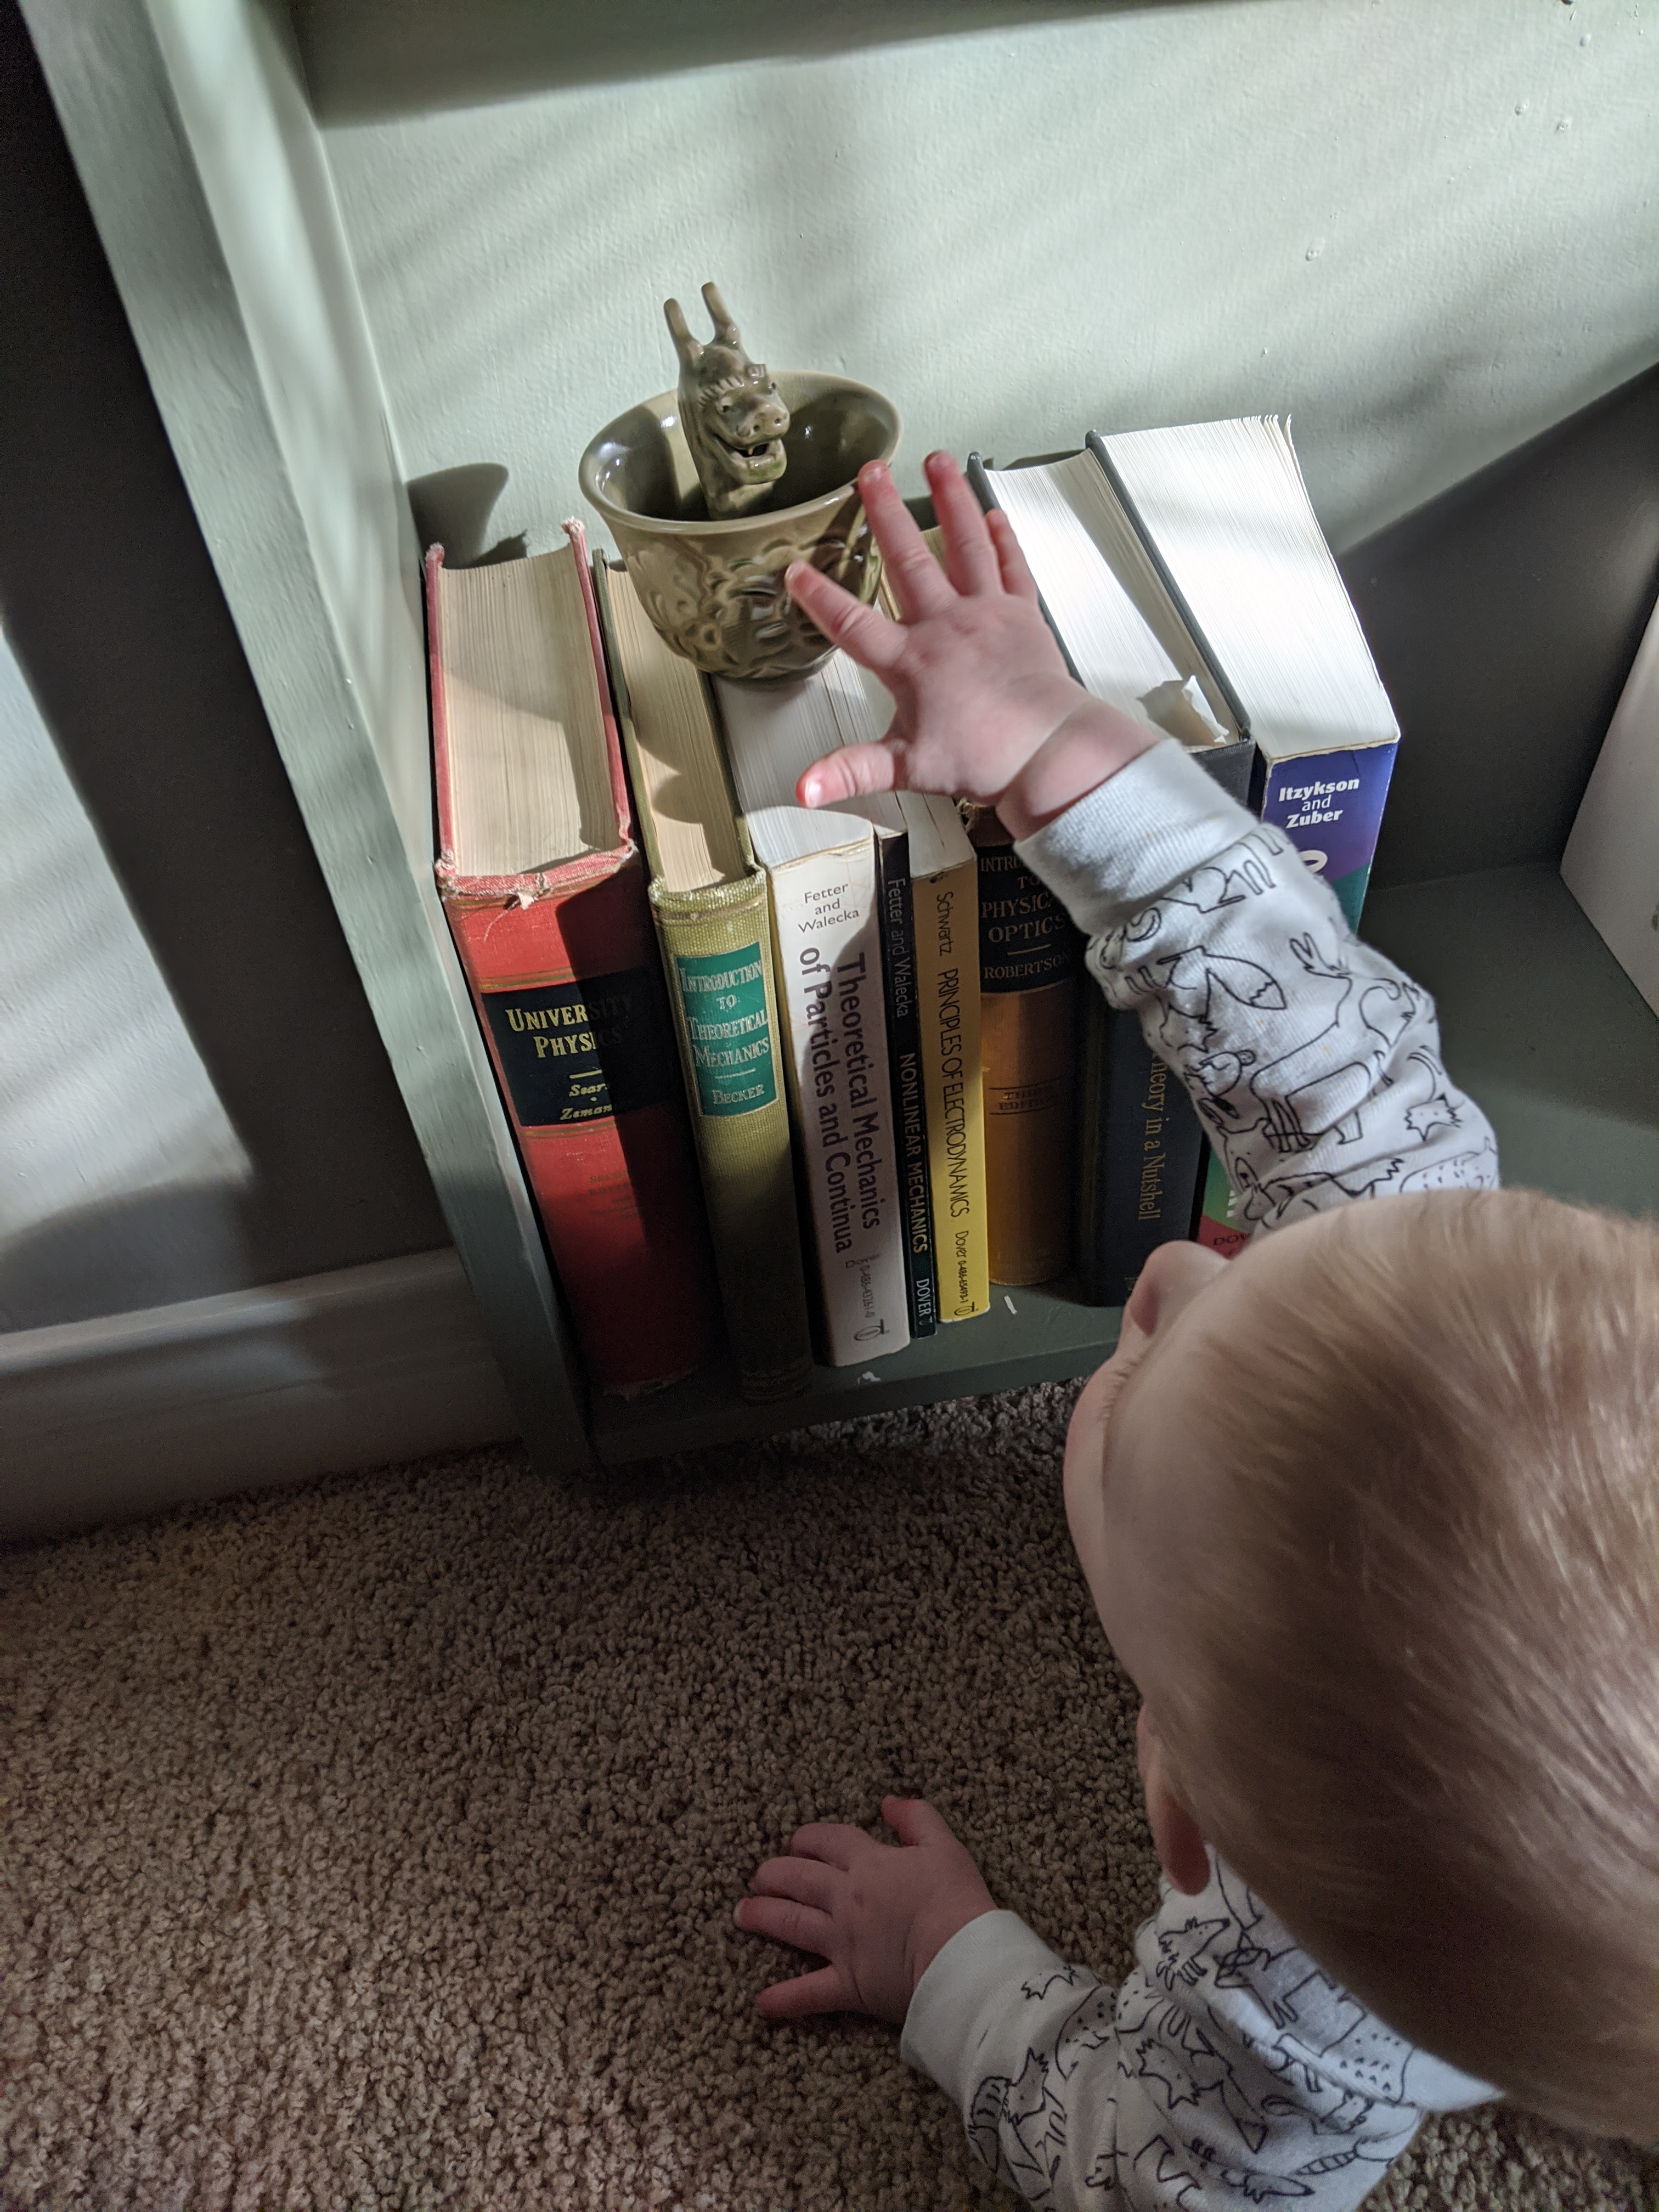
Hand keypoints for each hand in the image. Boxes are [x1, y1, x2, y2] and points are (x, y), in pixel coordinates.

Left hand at [734, 1795, 997, 2026]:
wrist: (959, 1958)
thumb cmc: (957, 1900)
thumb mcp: (944, 1845)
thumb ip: (917, 1818)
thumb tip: (889, 1801)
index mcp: (869, 1864)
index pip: (829, 1841)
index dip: (810, 1838)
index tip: (798, 1841)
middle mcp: (846, 1899)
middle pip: (799, 1878)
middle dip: (774, 1873)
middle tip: (759, 1876)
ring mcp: (842, 1942)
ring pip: (792, 1924)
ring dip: (764, 1916)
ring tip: (741, 1913)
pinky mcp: (849, 1984)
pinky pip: (810, 1993)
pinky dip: (786, 1999)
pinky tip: (763, 2002)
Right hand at [783, 451, 1156, 838]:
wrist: (1046, 751)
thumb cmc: (982, 758)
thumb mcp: (905, 767)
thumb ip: (851, 770)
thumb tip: (804, 788)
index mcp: (910, 661)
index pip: (853, 623)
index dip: (821, 597)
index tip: (795, 569)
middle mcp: (946, 626)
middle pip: (907, 560)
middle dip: (885, 512)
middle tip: (870, 471)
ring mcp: (986, 614)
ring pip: (963, 545)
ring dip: (949, 500)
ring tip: (937, 459)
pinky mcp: (1022, 615)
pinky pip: (1010, 567)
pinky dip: (1002, 538)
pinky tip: (992, 512)